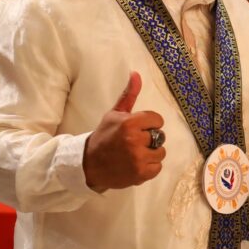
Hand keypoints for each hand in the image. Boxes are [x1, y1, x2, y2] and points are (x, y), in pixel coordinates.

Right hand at [83, 71, 166, 190]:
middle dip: (149, 139)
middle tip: (134, 143)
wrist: (88, 164)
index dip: (150, 124)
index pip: (157, 120)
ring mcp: (138, 159)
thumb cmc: (104, 137)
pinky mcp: (140, 174)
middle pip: (160, 137)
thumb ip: (128, 95)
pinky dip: (149, 167)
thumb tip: (136, 74)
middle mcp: (135, 140)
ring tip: (135, 154)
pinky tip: (136, 164)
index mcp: (129, 123)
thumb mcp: (114, 114)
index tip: (139, 128)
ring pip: (160, 153)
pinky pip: (157, 168)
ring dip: (151, 154)